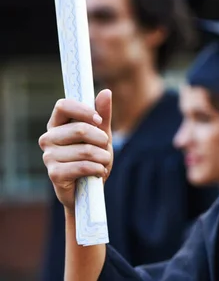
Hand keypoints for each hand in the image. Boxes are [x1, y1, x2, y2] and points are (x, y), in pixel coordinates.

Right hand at [39, 89, 112, 213]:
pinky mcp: (54, 174)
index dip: (83, 110)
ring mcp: (49, 156)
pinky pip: (83, 166)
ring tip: (103, 162)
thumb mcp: (102, 134)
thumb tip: (105, 92)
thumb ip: (103, 114)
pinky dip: (98, 169)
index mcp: (57, 124)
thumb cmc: (94, 158)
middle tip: (105, 147)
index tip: (99, 120)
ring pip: (85, 150)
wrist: (89, 190)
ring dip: (103, 157)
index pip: (63, 105)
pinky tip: (99, 171)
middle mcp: (49, 138)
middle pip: (79, 129)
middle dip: (101, 139)